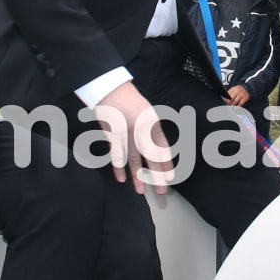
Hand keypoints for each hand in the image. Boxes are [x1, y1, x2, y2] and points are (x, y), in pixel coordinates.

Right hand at [92, 81, 174, 195]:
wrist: (110, 88)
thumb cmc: (128, 99)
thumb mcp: (146, 112)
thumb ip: (151, 129)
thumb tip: (156, 150)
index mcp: (153, 123)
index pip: (163, 148)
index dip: (167, 164)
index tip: (170, 177)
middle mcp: (142, 129)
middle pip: (152, 157)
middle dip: (157, 175)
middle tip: (162, 190)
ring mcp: (127, 132)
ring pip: (135, 159)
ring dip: (138, 177)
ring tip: (142, 191)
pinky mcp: (112, 134)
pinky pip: (117, 155)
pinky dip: (119, 168)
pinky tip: (121, 179)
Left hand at [225, 84, 250, 107]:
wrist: (247, 88)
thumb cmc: (239, 90)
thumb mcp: (233, 90)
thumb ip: (229, 94)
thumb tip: (223, 99)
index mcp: (233, 89)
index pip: (228, 95)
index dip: (225, 100)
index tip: (225, 103)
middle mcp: (237, 91)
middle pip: (231, 99)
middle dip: (229, 103)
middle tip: (228, 105)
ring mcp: (242, 94)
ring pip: (235, 102)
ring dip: (233, 105)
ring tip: (231, 107)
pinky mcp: (245, 97)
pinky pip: (240, 103)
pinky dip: (238, 106)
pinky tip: (236, 107)